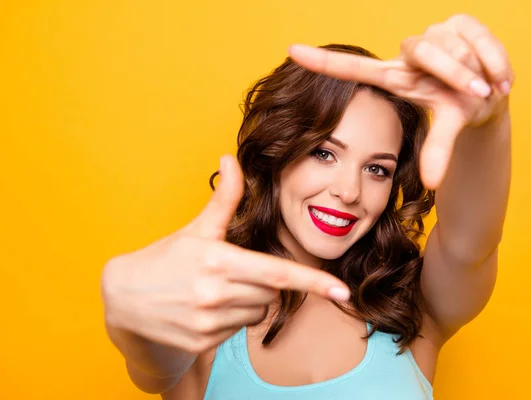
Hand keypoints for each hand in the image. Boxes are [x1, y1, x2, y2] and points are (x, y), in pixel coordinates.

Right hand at [101, 155, 349, 353]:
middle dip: (264, 283)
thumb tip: (230, 159)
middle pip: (272, 293)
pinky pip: (238, 330)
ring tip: (217, 291)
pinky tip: (207, 309)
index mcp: (218, 260)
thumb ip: (223, 198)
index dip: (314, 282)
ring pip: (258, 313)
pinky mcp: (202, 341)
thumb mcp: (196, 228)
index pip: (278, 274)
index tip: (341, 292)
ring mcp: (208, 320)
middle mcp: (215, 293)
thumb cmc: (165, 259)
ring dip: (249, 302)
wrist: (123, 299)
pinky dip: (232, 319)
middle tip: (235, 273)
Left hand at [288, 14, 513, 188]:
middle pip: (423, 49)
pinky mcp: (459, 20)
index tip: (290, 51)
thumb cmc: (459, 108)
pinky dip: (494, 58)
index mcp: (396, 77)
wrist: (493, 89)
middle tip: (478, 93)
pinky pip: (477, 35)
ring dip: (476, 69)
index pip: (353, 68)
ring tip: (486, 86)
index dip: (323, 62)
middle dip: (456, 74)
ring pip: (452, 44)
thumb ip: (437, 151)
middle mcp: (408, 53)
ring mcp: (433, 33)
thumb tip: (433, 185)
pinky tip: (498, 74)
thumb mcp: (447, 129)